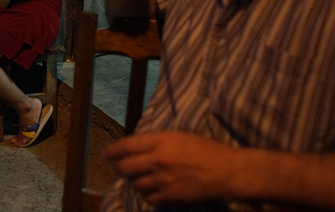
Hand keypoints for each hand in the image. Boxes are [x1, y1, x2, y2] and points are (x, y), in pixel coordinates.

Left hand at [105, 132, 237, 205]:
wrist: (228, 171)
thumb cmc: (207, 150)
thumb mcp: (179, 137)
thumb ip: (156, 142)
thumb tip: (135, 149)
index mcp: (161, 141)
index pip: (126, 146)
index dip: (112, 151)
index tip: (106, 154)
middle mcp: (159, 161)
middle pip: (125, 168)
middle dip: (120, 169)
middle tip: (121, 169)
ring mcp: (164, 181)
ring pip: (136, 184)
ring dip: (135, 182)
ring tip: (140, 179)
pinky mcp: (172, 197)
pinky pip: (149, 199)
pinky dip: (147, 195)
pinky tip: (152, 190)